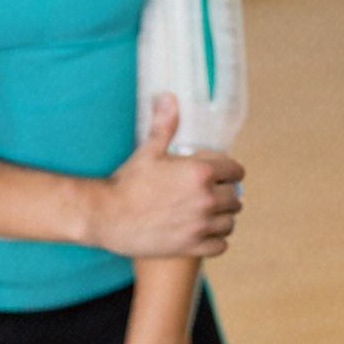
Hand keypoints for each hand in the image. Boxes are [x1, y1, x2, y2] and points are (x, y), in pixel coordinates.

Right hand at [96, 94, 243, 258]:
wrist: (108, 216)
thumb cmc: (129, 181)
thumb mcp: (150, 150)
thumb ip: (165, 124)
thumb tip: (169, 96)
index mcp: (200, 172)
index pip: (236, 171)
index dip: (228, 170)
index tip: (219, 173)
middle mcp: (206, 199)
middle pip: (235, 197)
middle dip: (225, 193)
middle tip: (210, 192)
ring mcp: (200, 226)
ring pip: (230, 222)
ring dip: (222, 217)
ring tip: (208, 212)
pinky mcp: (192, 246)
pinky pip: (220, 245)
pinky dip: (215, 239)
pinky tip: (202, 230)